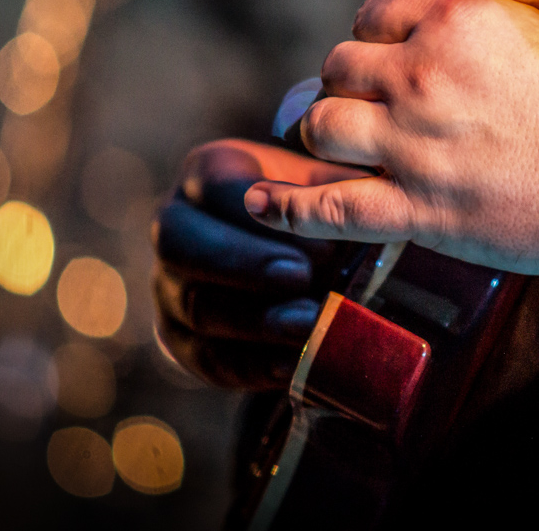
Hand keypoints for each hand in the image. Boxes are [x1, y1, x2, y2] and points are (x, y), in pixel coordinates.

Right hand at [152, 140, 367, 388]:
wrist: (288, 266)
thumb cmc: (311, 211)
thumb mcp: (324, 183)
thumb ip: (338, 184)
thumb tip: (369, 190)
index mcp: (207, 174)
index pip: (215, 183)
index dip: (258, 208)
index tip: (308, 232)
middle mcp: (176, 224)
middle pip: (181, 243)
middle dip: (242, 262)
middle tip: (301, 277)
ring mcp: (169, 284)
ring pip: (193, 305)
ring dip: (253, 319)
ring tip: (308, 323)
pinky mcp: (180, 339)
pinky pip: (206, 358)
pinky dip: (251, 365)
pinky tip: (293, 364)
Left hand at [243, 0, 538, 327]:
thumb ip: (526, 2)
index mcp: (458, 20)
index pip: (374, 12)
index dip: (373, 35)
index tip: (381, 57)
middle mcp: (424, 75)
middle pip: (338, 68)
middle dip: (347, 85)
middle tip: (364, 106)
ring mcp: (416, 146)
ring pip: (320, 127)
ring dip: (325, 135)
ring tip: (340, 145)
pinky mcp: (421, 211)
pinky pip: (329, 207)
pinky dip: (288, 207)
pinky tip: (262, 203)